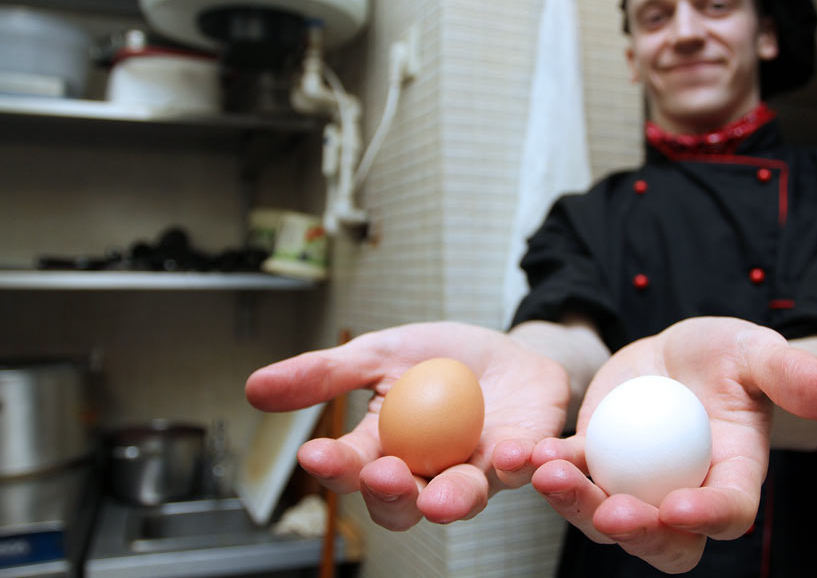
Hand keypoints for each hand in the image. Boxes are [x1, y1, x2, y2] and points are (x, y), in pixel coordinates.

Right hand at [244, 322, 569, 529]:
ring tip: (442, 495)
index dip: (334, 467)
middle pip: (402, 504)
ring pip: (462, 499)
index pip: (351, 470)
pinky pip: (523, 471)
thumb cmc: (439, 358)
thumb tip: (255, 388)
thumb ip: (326, 374)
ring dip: (452, 499)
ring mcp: (477, 471)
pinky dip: (520, 464)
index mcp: (385, 450)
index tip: (316, 453)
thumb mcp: (379, 353)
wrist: (507, 349)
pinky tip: (516, 451)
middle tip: (381, 474)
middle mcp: (427, 473)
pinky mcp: (523, 460)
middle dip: (389, 496)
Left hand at [528, 317, 816, 572]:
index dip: (707, 516)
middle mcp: (682, 493)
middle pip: (661, 537)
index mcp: (732, 475)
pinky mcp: (595, 462)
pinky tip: (528, 452)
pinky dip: (548, 467)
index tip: (680, 508)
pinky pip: (570, 474)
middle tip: (610, 512)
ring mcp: (634, 483)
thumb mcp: (757, 353)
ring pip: (605, 515)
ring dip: (576, 503)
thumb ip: (791, 375)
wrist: (677, 353)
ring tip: (548, 473)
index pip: (728, 510)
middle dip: (634, 532)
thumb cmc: (726, 356)